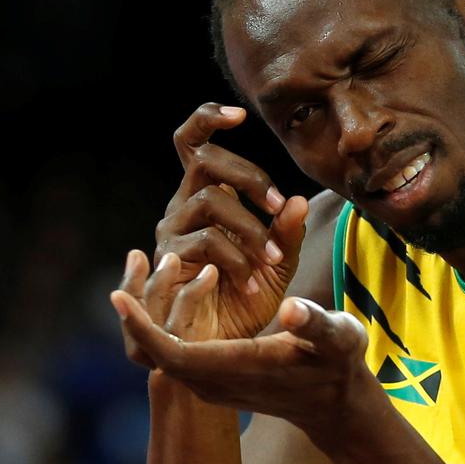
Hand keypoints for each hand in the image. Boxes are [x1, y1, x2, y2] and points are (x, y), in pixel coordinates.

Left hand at [111, 268, 374, 442]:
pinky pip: (175, 357)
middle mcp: (220, 382)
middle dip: (138, 318)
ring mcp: (215, 385)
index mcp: (242, 367)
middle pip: (158, 355)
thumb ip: (314, 322)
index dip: (144, 327)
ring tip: (139, 278)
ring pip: (163, 356)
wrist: (336, 401)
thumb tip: (289, 310)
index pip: (174, 353)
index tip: (117, 296)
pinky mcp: (216, 381)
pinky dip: (161, 330)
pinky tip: (164, 299)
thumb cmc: (339, 361)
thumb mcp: (338, 337)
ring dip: (148, 322)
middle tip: (125, 274)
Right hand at [154, 102, 308, 342]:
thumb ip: (286, 233)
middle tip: (277, 204)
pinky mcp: (168, 259)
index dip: (209, 119)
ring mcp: (172, 231)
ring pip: (209, 199)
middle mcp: (183, 206)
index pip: (194, 142)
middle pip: (203, 160)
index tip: (241, 114)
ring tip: (272, 260)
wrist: (219, 348)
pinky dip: (236, 258)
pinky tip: (253, 280)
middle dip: (248, 176)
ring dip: (249, 226)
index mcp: (207, 196)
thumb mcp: (277, 265)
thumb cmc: (245, 301)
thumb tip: (296, 199)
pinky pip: (204, 241)